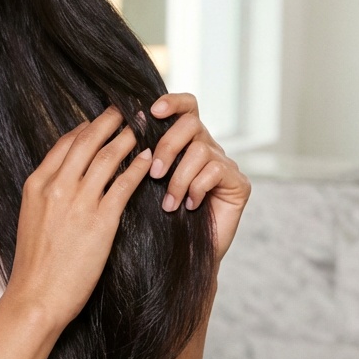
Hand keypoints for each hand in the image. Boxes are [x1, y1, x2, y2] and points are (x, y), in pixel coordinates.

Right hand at [6, 107, 154, 329]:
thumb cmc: (35, 266)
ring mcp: (78, 202)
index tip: (100, 121)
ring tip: (142, 128)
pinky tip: (149, 160)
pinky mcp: (101, 221)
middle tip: (126, 109)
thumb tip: (66, 183)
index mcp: (36, 185)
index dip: (85, 128)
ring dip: (127, 139)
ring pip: (107, 157)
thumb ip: (48, 197)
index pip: (64, 144)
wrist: (36, 297)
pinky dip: (138, 168)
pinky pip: (124, 184)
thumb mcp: (32, 220)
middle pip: (87, 141)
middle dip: (109, 122)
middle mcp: (56, 187)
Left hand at [148, 93, 250, 262]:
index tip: (152, 110)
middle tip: (154, 173)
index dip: (172, 102)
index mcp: (184, 142)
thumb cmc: (158, 219)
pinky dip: (197, 188)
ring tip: (169, 202)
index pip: (186, 107)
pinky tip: (190, 206)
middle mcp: (207, 147)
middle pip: (191, 124)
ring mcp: (225, 164)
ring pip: (201, 150)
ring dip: (179, 177)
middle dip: (168, 146)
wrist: (181, 257)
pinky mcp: (239, 183)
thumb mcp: (144, 183)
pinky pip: (216, 170)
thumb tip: (119, 133)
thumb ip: (141, 157)